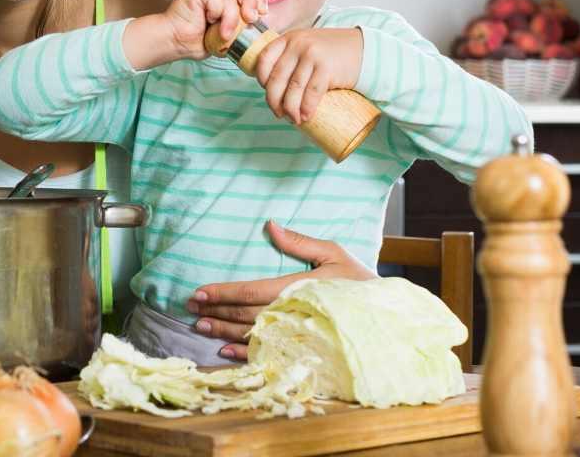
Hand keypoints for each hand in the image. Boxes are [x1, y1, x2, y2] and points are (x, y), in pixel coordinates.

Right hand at [124, 0, 266, 69]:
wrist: (176, 42)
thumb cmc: (197, 40)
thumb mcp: (228, 35)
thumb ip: (241, 28)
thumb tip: (259, 27)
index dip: (258, 0)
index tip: (262, 14)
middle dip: (252, 3)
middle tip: (252, 19)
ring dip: (232, 18)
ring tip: (225, 33)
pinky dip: (217, 13)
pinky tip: (208, 21)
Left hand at [185, 220, 375, 360]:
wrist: (387, 319)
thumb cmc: (360, 282)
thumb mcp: (334, 253)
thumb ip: (300, 242)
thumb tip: (270, 225)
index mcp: (298, 287)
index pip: (251, 290)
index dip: (223, 292)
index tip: (199, 292)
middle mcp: (293, 313)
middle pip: (245, 314)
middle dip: (216, 312)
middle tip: (191, 309)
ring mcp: (296, 335)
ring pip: (251, 335)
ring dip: (223, 332)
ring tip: (201, 327)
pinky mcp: (301, 350)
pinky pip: (267, 354)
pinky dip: (244, 354)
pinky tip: (225, 351)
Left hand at [253, 27, 363, 124]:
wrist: (365, 48)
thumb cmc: (333, 51)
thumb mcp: (308, 45)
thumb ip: (292, 57)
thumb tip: (274, 87)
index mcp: (289, 39)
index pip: (264, 59)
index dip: (261, 78)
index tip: (266, 90)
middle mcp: (298, 45)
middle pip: (277, 78)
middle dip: (273, 100)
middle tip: (278, 113)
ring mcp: (313, 56)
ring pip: (293, 89)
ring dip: (290, 109)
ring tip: (292, 119)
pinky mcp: (327, 68)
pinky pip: (311, 93)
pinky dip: (306, 108)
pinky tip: (305, 116)